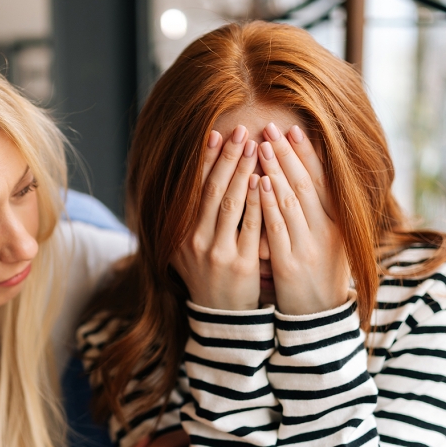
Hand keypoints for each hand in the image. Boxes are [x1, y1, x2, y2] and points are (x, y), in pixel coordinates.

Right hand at [172, 125, 264, 309]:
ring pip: (230, 204)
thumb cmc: (210, 273)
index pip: (193, 188)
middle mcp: (193, 241)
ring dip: (243, 172)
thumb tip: (194, 175)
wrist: (222, 316)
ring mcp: (216, 252)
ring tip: (255, 147)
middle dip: (226, 158)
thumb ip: (191, 216)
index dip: (204, 159)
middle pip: (212, 190)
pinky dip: (257, 202)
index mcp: (180, 232)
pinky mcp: (240, 264)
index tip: (216, 133)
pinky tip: (265, 181)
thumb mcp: (189, 247)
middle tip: (241, 131)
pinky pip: (250, 227)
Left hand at [256, 123, 351, 314]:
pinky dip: (267, 203)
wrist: (317, 319)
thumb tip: (299, 175)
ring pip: (292, 201)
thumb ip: (316, 212)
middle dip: (287, 154)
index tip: (292, 130)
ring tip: (261, 145)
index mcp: (336, 223)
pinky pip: (277, 228)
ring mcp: (308, 247)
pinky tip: (258, 182)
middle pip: (306, 184)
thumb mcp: (325, 241)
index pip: (322, 181)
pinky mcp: (290, 264)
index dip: (306, 154)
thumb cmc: (316, 274)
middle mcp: (326, 232)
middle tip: (271, 128)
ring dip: (276, 170)